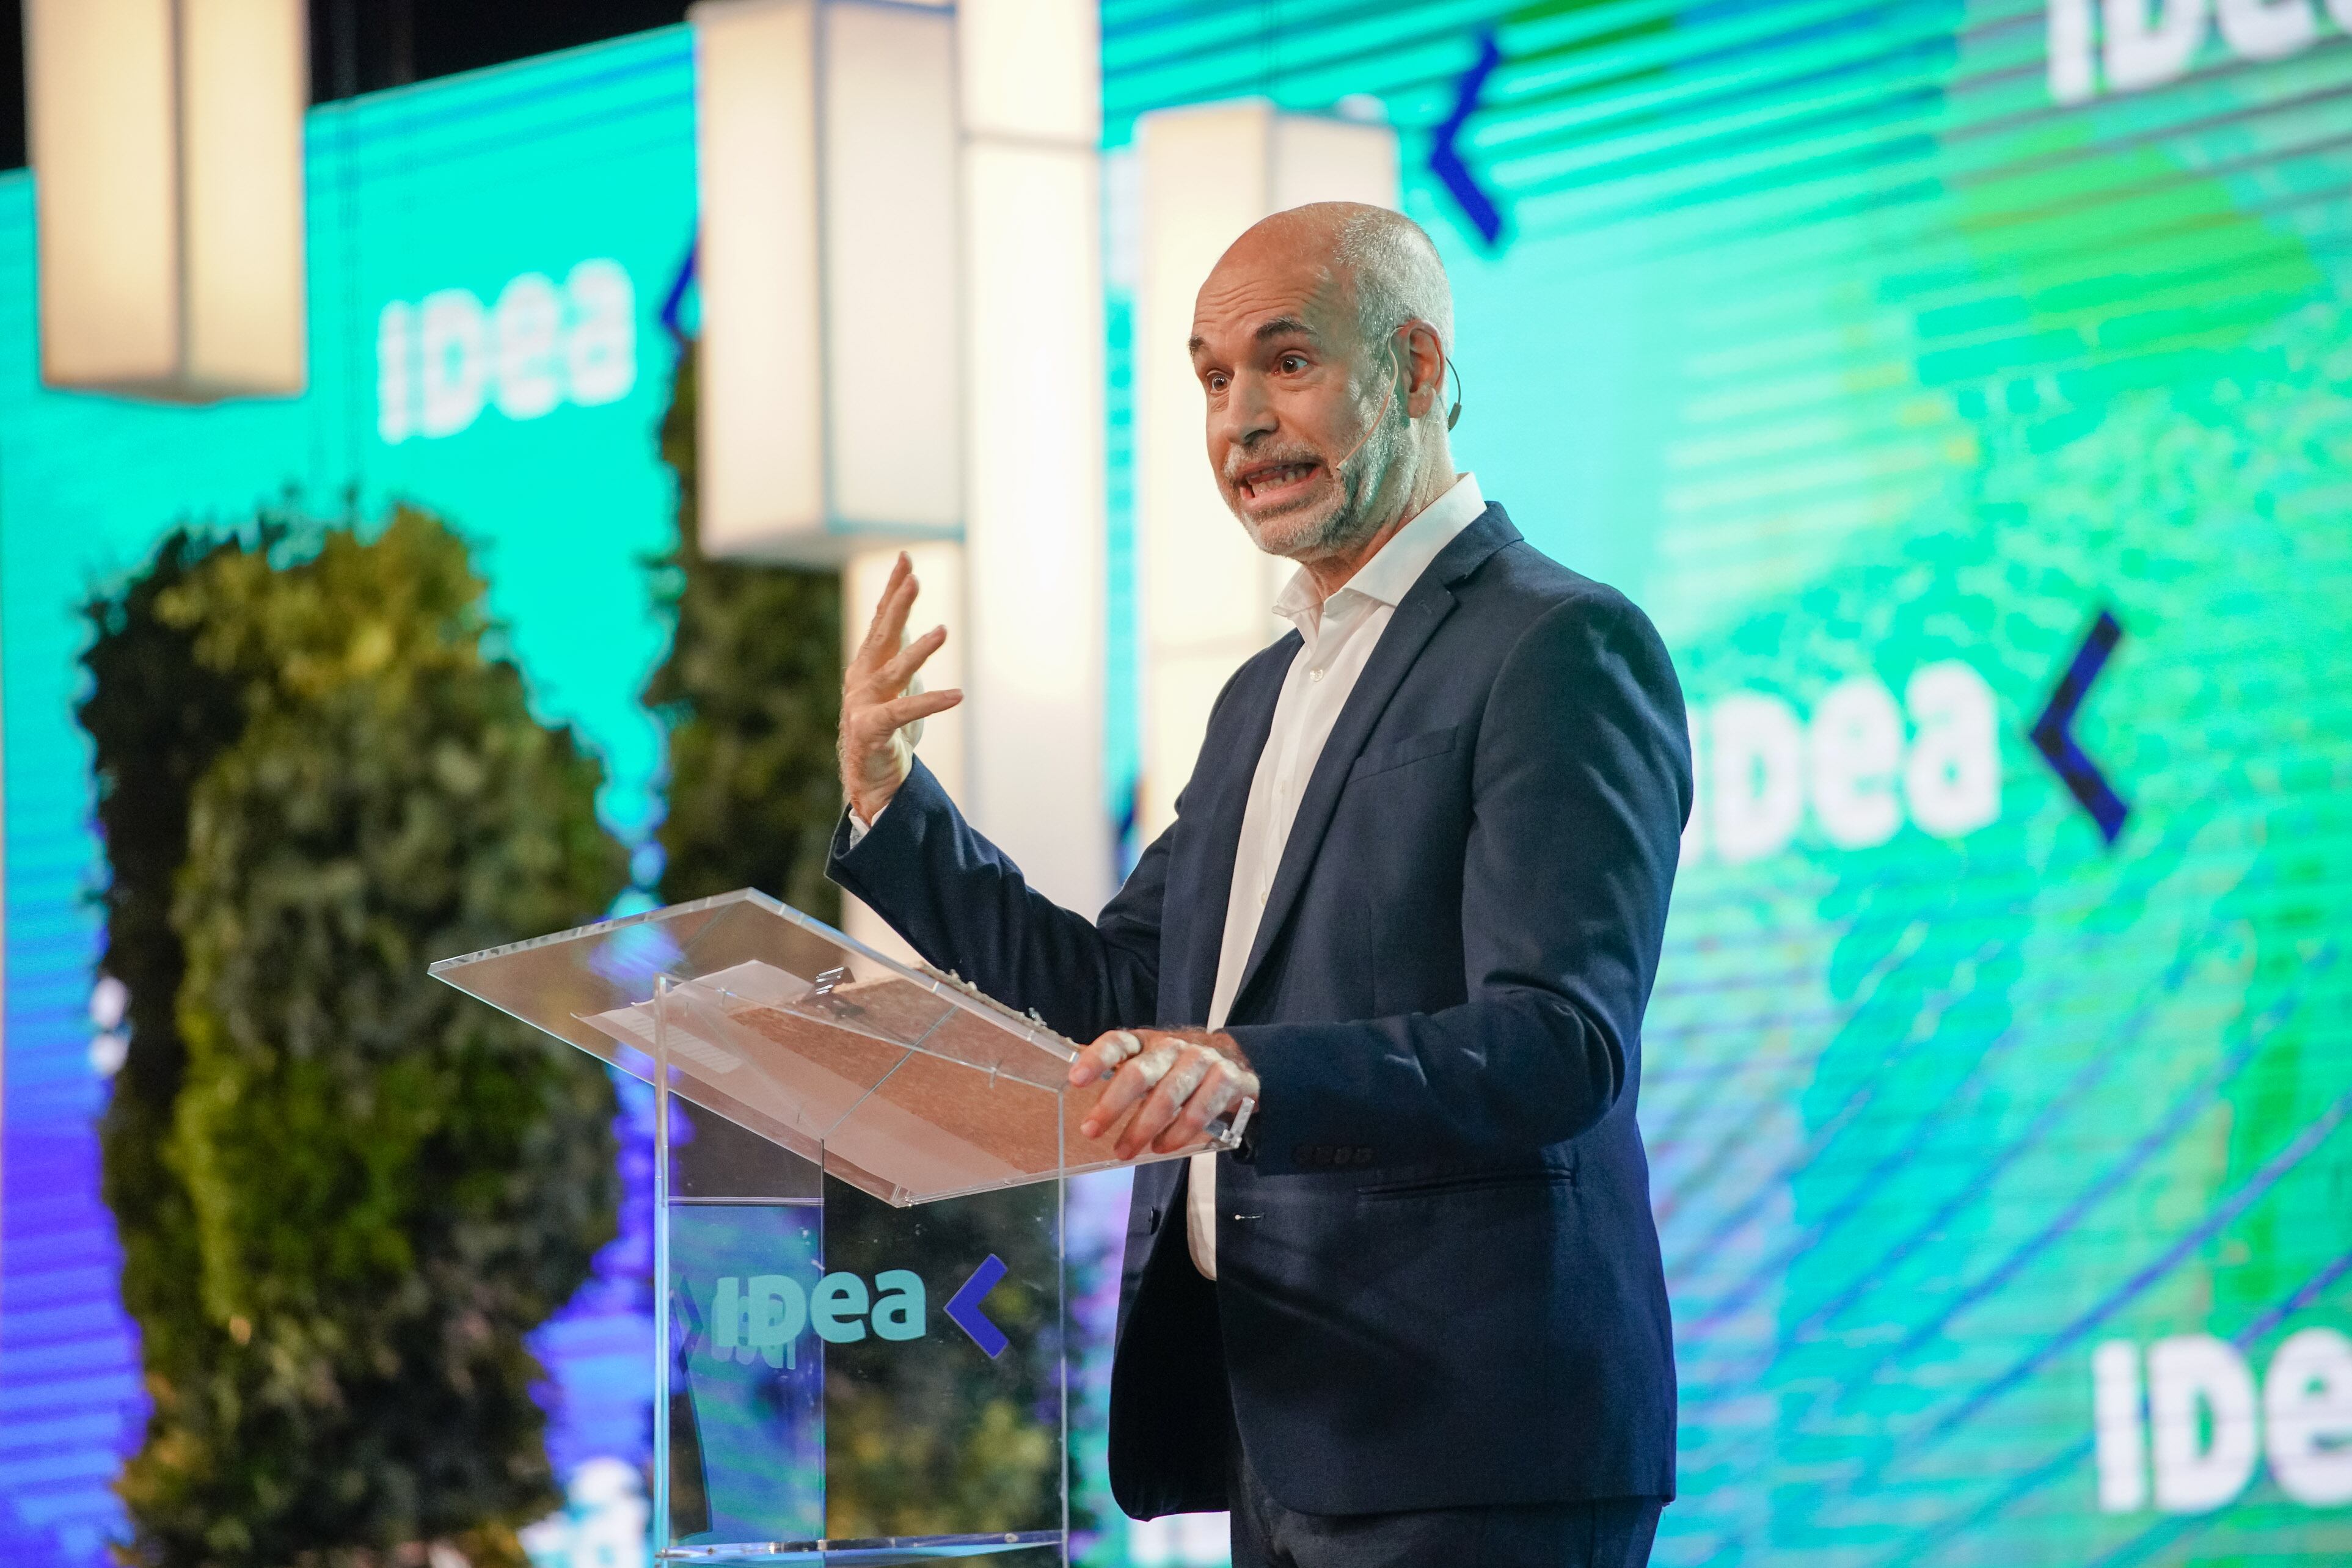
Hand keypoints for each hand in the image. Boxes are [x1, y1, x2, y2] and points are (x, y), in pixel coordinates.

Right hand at [840, 552, 962, 823]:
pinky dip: (931, 702)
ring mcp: (863, 703)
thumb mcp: (897, 687)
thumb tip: (929, 631)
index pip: (881, 619)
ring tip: (943, 631)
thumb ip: (905, 659)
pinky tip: (957, 695)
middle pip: (882, 635)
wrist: (869, 778)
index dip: (892, 589)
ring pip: (893, 671)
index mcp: (867, 664)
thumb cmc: (886, 729)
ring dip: (918, 650)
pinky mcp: (872, 729)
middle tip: (913, 578)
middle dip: (897, 605)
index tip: (905, 558)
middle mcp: (861, 678)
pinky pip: (904, 712)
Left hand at [1071, 1027, 1258, 1158]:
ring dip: (1141, 1129)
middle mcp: (1173, 1046)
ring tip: (1123, 1151)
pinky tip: (1161, 1147)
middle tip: (1090, 1131)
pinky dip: (1176, 1135)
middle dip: (1112, 1105)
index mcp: (1147, 1041)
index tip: (1076, 1080)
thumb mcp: (1152, 1062)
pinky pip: (1198, 1113)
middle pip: (1139, 1074)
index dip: (1096, 1059)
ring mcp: (1201, 1061)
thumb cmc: (1180, 1067)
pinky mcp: (1226, 1080)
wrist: (1239, 1060)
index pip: (1118, 1043)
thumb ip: (1123, 1073)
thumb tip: (1083, 1096)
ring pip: (1167, 1098)